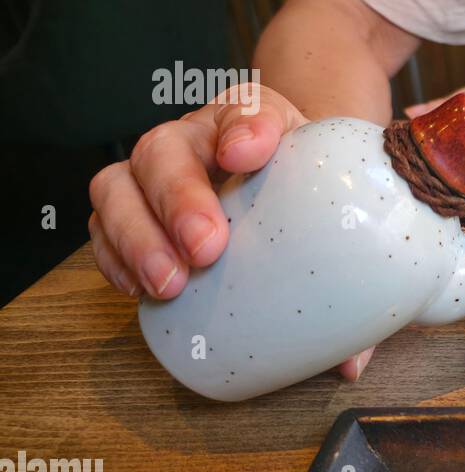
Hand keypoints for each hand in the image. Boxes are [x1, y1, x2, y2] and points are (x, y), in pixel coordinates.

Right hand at [88, 83, 373, 380]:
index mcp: (259, 123)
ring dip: (138, 234)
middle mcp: (199, 138)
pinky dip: (114, 256)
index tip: (247, 153)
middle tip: (207, 249)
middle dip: (179, 198)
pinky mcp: (134, 209)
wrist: (287, 179)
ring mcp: (159, 172)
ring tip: (169, 284)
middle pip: (169, 148)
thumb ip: (354, 280)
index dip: (245, 127)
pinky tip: (138, 288)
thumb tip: (352, 362)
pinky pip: (104, 224)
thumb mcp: (340, 215)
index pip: (249, 108)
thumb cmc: (310, 195)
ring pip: (121, 183)